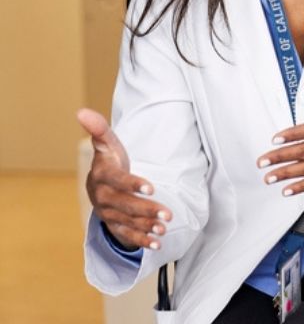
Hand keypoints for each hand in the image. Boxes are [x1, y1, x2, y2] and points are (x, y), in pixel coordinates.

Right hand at [79, 108, 171, 250]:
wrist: (102, 184)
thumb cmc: (110, 161)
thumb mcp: (108, 144)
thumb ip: (100, 129)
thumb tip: (82, 111)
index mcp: (102, 176)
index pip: (117, 181)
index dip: (132, 184)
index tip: (151, 187)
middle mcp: (102, 197)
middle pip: (124, 205)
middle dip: (146, 210)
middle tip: (168, 214)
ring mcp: (107, 214)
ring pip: (127, 222)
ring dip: (146, 227)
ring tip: (165, 228)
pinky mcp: (114, 226)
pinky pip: (126, 235)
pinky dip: (141, 241)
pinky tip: (158, 244)